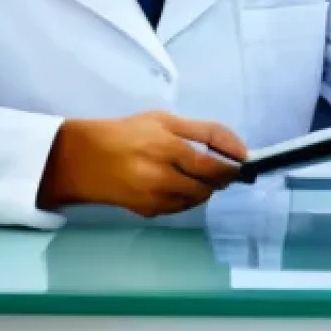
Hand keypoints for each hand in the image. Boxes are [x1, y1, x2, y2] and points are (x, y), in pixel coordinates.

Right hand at [38, 110, 246, 217]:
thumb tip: (233, 148)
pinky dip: (188, 199)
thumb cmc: (128, 133)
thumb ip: (198, 131)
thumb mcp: (161, 120)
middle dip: (225, 175)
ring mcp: (154, 193)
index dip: (233, 153)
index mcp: (166, 141)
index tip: (246, 157)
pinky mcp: (147, 210)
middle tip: (230, 171)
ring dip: (208, 188)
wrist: (85, 160)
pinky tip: (181, 187)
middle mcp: (161, 169)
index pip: (211, 149)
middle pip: (210, 177)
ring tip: (202, 177)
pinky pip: (181, 208)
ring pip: (198, 196)